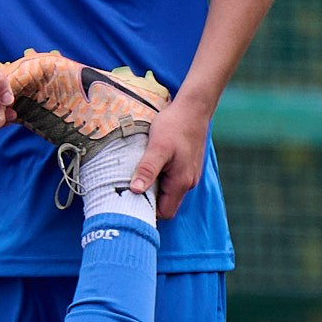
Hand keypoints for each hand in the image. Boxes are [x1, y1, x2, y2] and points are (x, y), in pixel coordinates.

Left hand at [130, 92, 212, 221]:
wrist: (193, 108)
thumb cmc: (175, 125)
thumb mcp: (157, 147)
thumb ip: (147, 169)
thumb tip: (135, 190)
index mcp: (181, 182)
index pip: (165, 212)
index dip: (147, 211)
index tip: (130, 202)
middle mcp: (188, 182)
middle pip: (166, 204)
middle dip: (149, 199)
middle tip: (128, 188)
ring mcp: (189, 174)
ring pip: (168, 191)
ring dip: (153, 186)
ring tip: (137, 174)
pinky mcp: (187, 165)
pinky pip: (172, 179)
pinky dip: (160, 176)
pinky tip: (150, 164)